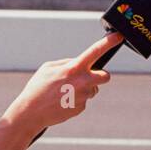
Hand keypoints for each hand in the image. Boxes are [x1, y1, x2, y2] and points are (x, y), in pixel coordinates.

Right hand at [4, 32, 121, 130]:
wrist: (31, 112)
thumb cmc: (38, 87)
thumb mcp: (48, 68)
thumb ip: (67, 62)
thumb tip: (79, 63)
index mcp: (73, 68)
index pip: (95, 51)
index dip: (108, 42)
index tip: (118, 36)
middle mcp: (82, 82)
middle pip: (105, 76)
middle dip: (100, 76)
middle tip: (88, 77)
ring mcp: (83, 96)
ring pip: (92, 89)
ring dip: (83, 89)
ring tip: (64, 91)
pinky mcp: (80, 108)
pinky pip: (83, 100)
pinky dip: (75, 100)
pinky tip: (62, 101)